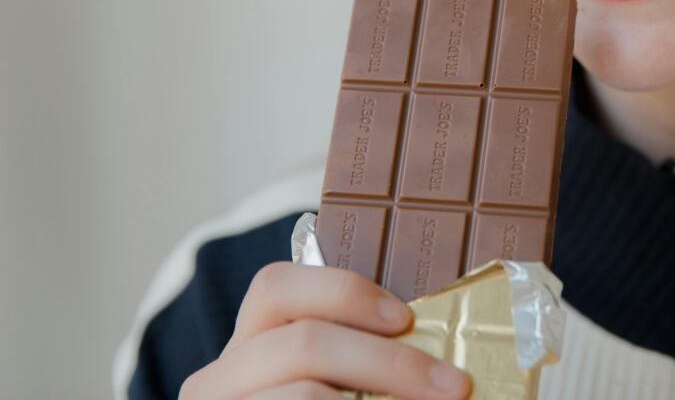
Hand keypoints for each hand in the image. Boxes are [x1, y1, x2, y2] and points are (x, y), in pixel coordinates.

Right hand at [179, 262, 471, 399]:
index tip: (406, 318)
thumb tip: (439, 348)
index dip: (344, 292)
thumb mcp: (330, 374)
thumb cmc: (326, 397)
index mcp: (247, 341)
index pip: (275, 286)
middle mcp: (220, 377)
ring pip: (307, 395)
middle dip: (391, 363)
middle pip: (304, 344)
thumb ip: (356, 348)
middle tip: (454, 386)